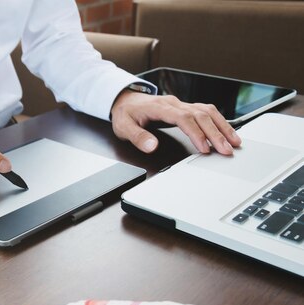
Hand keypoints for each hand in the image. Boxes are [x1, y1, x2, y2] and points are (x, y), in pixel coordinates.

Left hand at [110, 90, 241, 153]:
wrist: (126, 100)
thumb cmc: (126, 114)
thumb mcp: (124, 127)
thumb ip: (138, 137)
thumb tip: (152, 146)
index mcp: (160, 107)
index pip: (183, 118)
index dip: (196, 133)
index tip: (205, 148)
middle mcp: (175, 103)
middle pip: (201, 115)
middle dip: (215, 133)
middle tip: (227, 150)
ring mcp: (182, 104)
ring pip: (208, 112)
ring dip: (222, 126)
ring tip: (234, 142)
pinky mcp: (186, 108)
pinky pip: (206, 111)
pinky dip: (219, 121)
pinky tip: (227, 131)